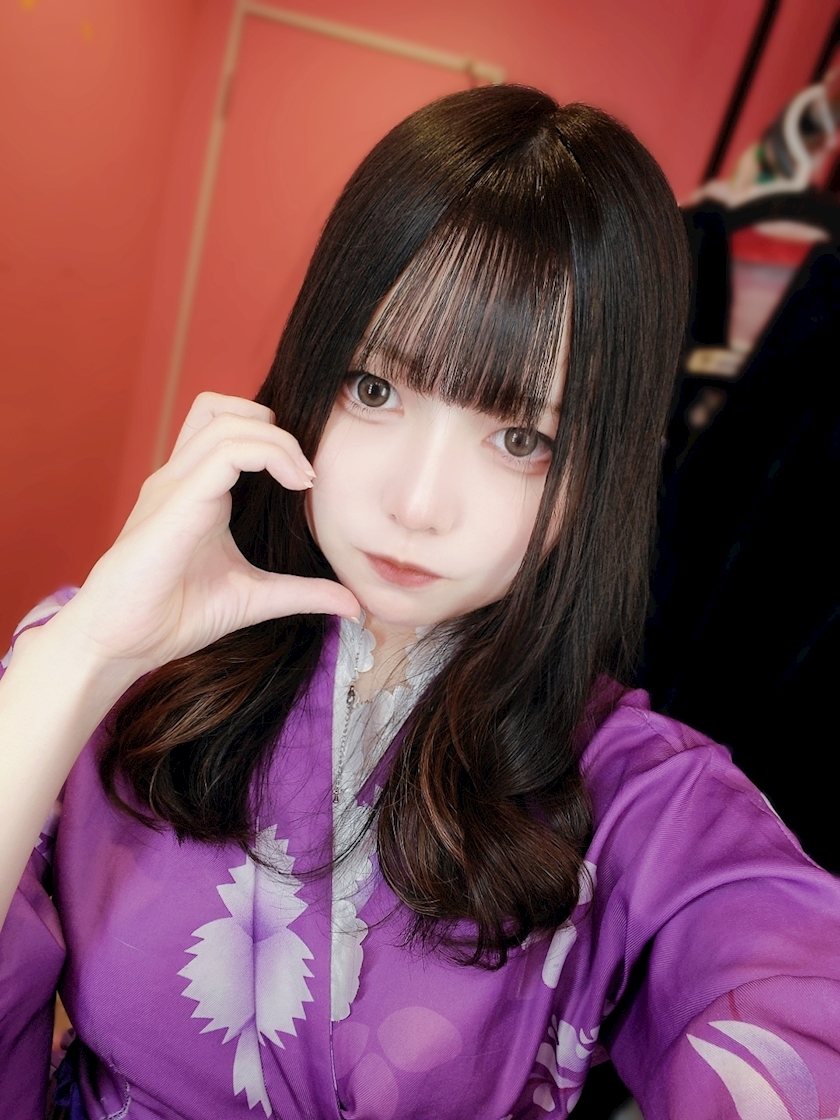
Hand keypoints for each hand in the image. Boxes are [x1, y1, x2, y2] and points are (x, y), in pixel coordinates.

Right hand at [53, 392, 359, 680]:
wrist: (123, 643)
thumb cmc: (174, 617)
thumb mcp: (255, 598)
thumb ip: (302, 593)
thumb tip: (353, 604)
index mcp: (194, 491)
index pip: (226, 427)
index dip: (273, 437)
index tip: (308, 482)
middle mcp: (180, 478)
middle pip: (222, 408)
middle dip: (274, 426)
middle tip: (305, 473)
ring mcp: (173, 485)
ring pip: (226, 420)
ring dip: (278, 439)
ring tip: (304, 479)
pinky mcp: (174, 502)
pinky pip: (224, 453)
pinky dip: (268, 454)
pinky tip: (294, 484)